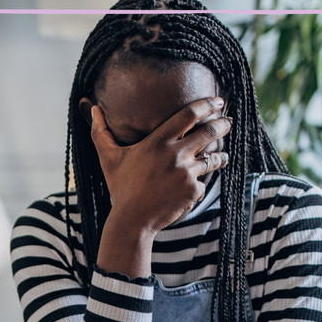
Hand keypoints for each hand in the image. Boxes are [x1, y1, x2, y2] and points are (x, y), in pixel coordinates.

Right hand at [89, 99, 230, 243]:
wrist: (132, 220)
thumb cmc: (120, 187)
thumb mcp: (108, 158)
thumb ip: (100, 131)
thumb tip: (92, 107)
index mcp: (158, 140)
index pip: (189, 114)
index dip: (206, 104)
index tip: (217, 101)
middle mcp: (175, 153)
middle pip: (209, 131)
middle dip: (222, 125)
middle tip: (228, 121)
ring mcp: (186, 172)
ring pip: (212, 159)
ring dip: (220, 156)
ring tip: (223, 156)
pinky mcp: (193, 190)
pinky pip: (203, 183)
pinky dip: (199, 185)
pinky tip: (193, 188)